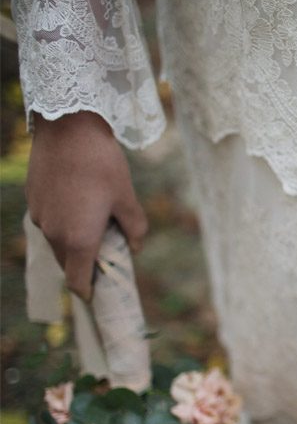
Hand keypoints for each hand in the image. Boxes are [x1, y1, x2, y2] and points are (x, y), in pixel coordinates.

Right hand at [26, 111, 147, 301]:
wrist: (67, 129)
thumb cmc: (102, 165)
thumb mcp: (126, 198)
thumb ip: (135, 228)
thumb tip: (136, 247)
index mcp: (79, 239)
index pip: (78, 282)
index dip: (90, 293)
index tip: (101, 294)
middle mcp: (55, 234)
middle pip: (68, 265)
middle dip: (86, 268)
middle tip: (107, 261)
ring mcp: (40, 218)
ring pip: (58, 244)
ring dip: (75, 245)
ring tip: (98, 229)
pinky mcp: (33, 201)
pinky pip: (50, 223)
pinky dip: (65, 226)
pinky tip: (81, 207)